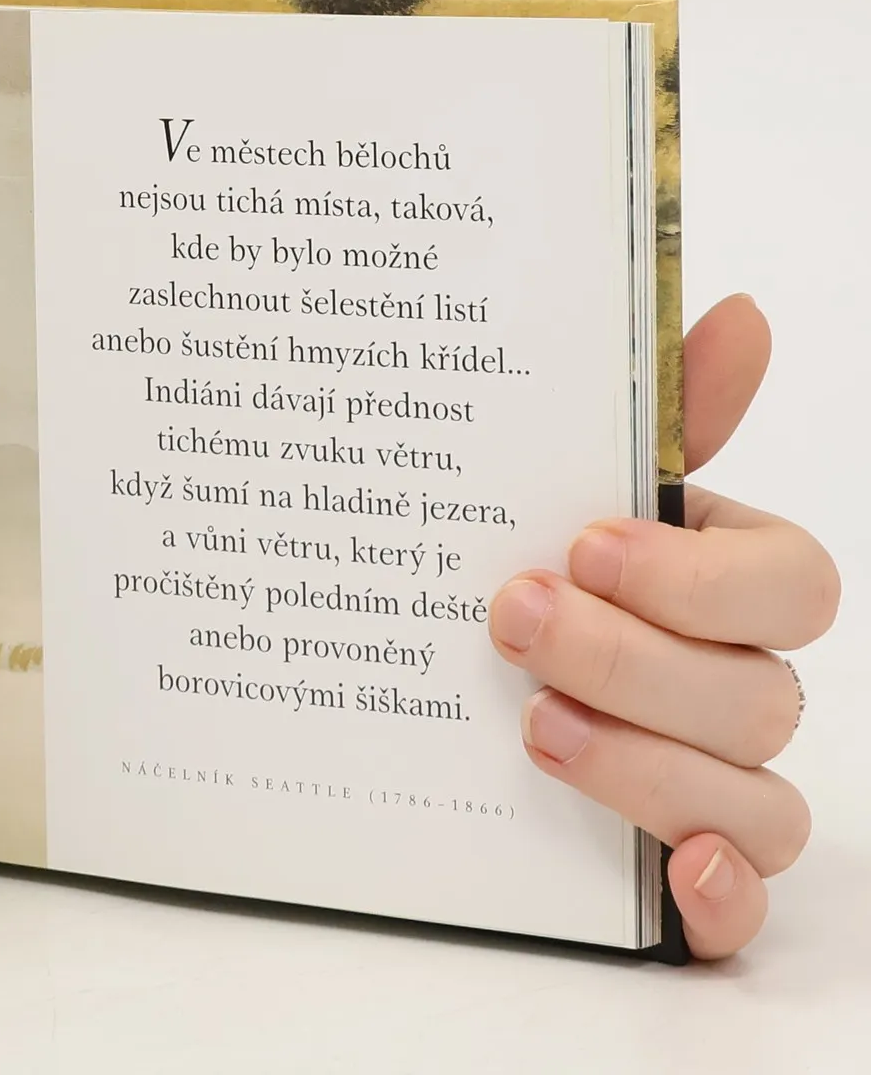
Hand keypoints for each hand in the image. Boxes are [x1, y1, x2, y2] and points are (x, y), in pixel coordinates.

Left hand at [487, 294, 839, 957]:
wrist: (427, 652)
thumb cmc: (523, 552)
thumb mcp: (564, 475)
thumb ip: (658, 407)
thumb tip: (742, 314)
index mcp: (725, 581)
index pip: (793, 585)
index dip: (701, 575)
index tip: (585, 544)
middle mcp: (735, 684)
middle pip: (760, 697)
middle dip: (633, 660)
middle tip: (512, 616)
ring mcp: (716, 784)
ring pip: (756, 801)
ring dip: (648, 766)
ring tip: (532, 724)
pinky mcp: (676, 870)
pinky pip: (744, 906)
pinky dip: (722, 895)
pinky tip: (674, 871)